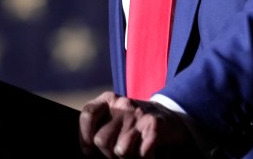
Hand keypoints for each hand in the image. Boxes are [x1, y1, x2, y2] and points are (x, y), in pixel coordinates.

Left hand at [78, 91, 205, 157]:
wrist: (169, 116)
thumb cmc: (133, 122)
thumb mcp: (114, 116)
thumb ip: (99, 126)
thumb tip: (88, 150)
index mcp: (109, 99)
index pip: (88, 114)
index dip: (84, 136)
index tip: (89, 150)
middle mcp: (123, 104)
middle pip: (101, 139)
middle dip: (107, 153)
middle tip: (116, 152)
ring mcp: (138, 115)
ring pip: (120, 150)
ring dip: (126, 157)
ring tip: (132, 150)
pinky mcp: (153, 126)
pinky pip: (140, 153)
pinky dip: (142, 157)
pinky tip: (145, 151)